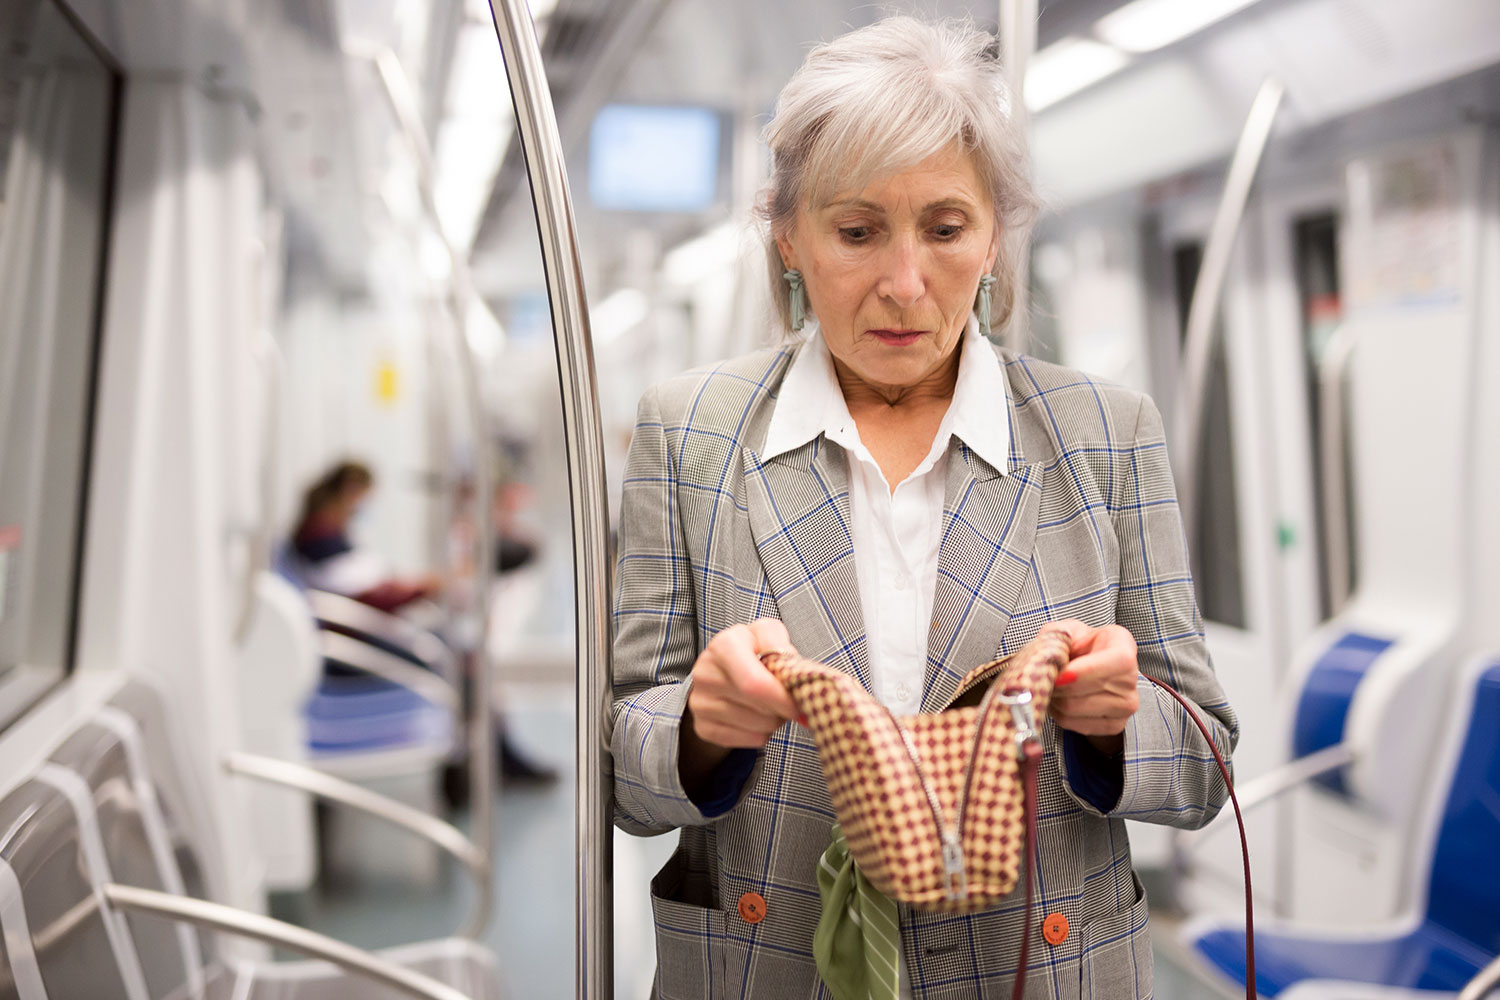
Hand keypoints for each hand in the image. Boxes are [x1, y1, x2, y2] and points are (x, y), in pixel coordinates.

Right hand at [680, 619, 798, 790]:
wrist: (719, 669)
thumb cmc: (750, 650)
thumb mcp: (767, 633)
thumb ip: (783, 647)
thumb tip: (799, 679)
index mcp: (724, 646)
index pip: (754, 684)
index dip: (782, 699)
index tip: (800, 703)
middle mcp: (706, 674)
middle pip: (760, 709)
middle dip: (783, 709)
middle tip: (788, 699)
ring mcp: (700, 703)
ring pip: (758, 727)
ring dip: (775, 720)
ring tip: (770, 704)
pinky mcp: (703, 727)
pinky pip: (749, 740)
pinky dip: (762, 732)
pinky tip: (758, 715)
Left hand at [1045, 620, 1139, 754]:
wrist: (1089, 665)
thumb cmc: (1079, 646)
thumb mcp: (1067, 630)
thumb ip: (1056, 635)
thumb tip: (1048, 657)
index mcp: (1123, 647)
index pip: (1113, 664)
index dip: (1081, 673)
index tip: (1057, 676)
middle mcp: (1131, 678)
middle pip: (1084, 691)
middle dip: (1055, 686)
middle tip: (1044, 678)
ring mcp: (1126, 706)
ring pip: (1073, 709)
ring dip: (1053, 699)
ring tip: (1052, 687)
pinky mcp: (1114, 725)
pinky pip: (1074, 724)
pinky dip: (1058, 714)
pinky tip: (1060, 699)